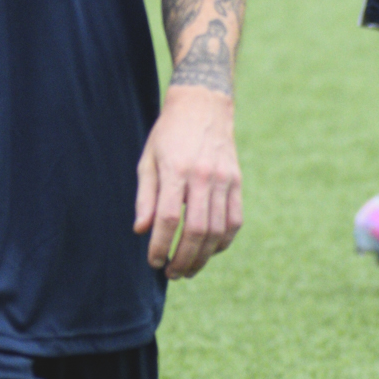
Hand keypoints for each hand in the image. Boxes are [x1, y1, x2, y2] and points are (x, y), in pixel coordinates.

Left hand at [133, 86, 241, 279]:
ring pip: (217, 231)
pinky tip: (209, 251)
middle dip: (183, 259)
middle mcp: (203, 176)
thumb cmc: (168, 134)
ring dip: (203, 257)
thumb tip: (141, 230)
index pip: (167, 219)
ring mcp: (224, 179)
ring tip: (188, 269)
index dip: (160, 245)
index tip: (154, 261)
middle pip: (196, 231)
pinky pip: (234, 221)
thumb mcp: (148, 159)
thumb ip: (145, 196)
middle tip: (171, 273)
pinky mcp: (237, 182)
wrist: (203, 104)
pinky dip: (223, 242)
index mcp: (176, 170)